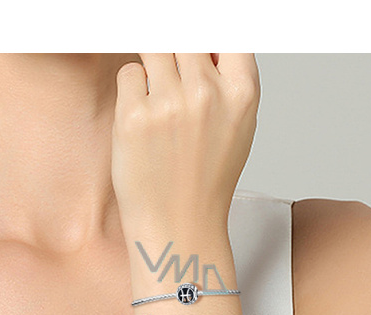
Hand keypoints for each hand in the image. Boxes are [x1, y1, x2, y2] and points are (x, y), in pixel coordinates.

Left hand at [111, 53, 260, 242]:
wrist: (180, 224)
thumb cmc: (206, 182)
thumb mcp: (237, 129)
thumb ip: (228, 83)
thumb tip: (208, 45)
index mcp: (242, 94)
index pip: (225, 34)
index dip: (208, 41)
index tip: (195, 51)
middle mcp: (208, 94)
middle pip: (185, 35)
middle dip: (177, 53)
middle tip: (171, 79)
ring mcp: (170, 104)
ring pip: (153, 48)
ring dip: (153, 68)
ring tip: (158, 102)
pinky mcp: (134, 116)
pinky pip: (129, 73)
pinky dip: (132, 90)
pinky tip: (143, 120)